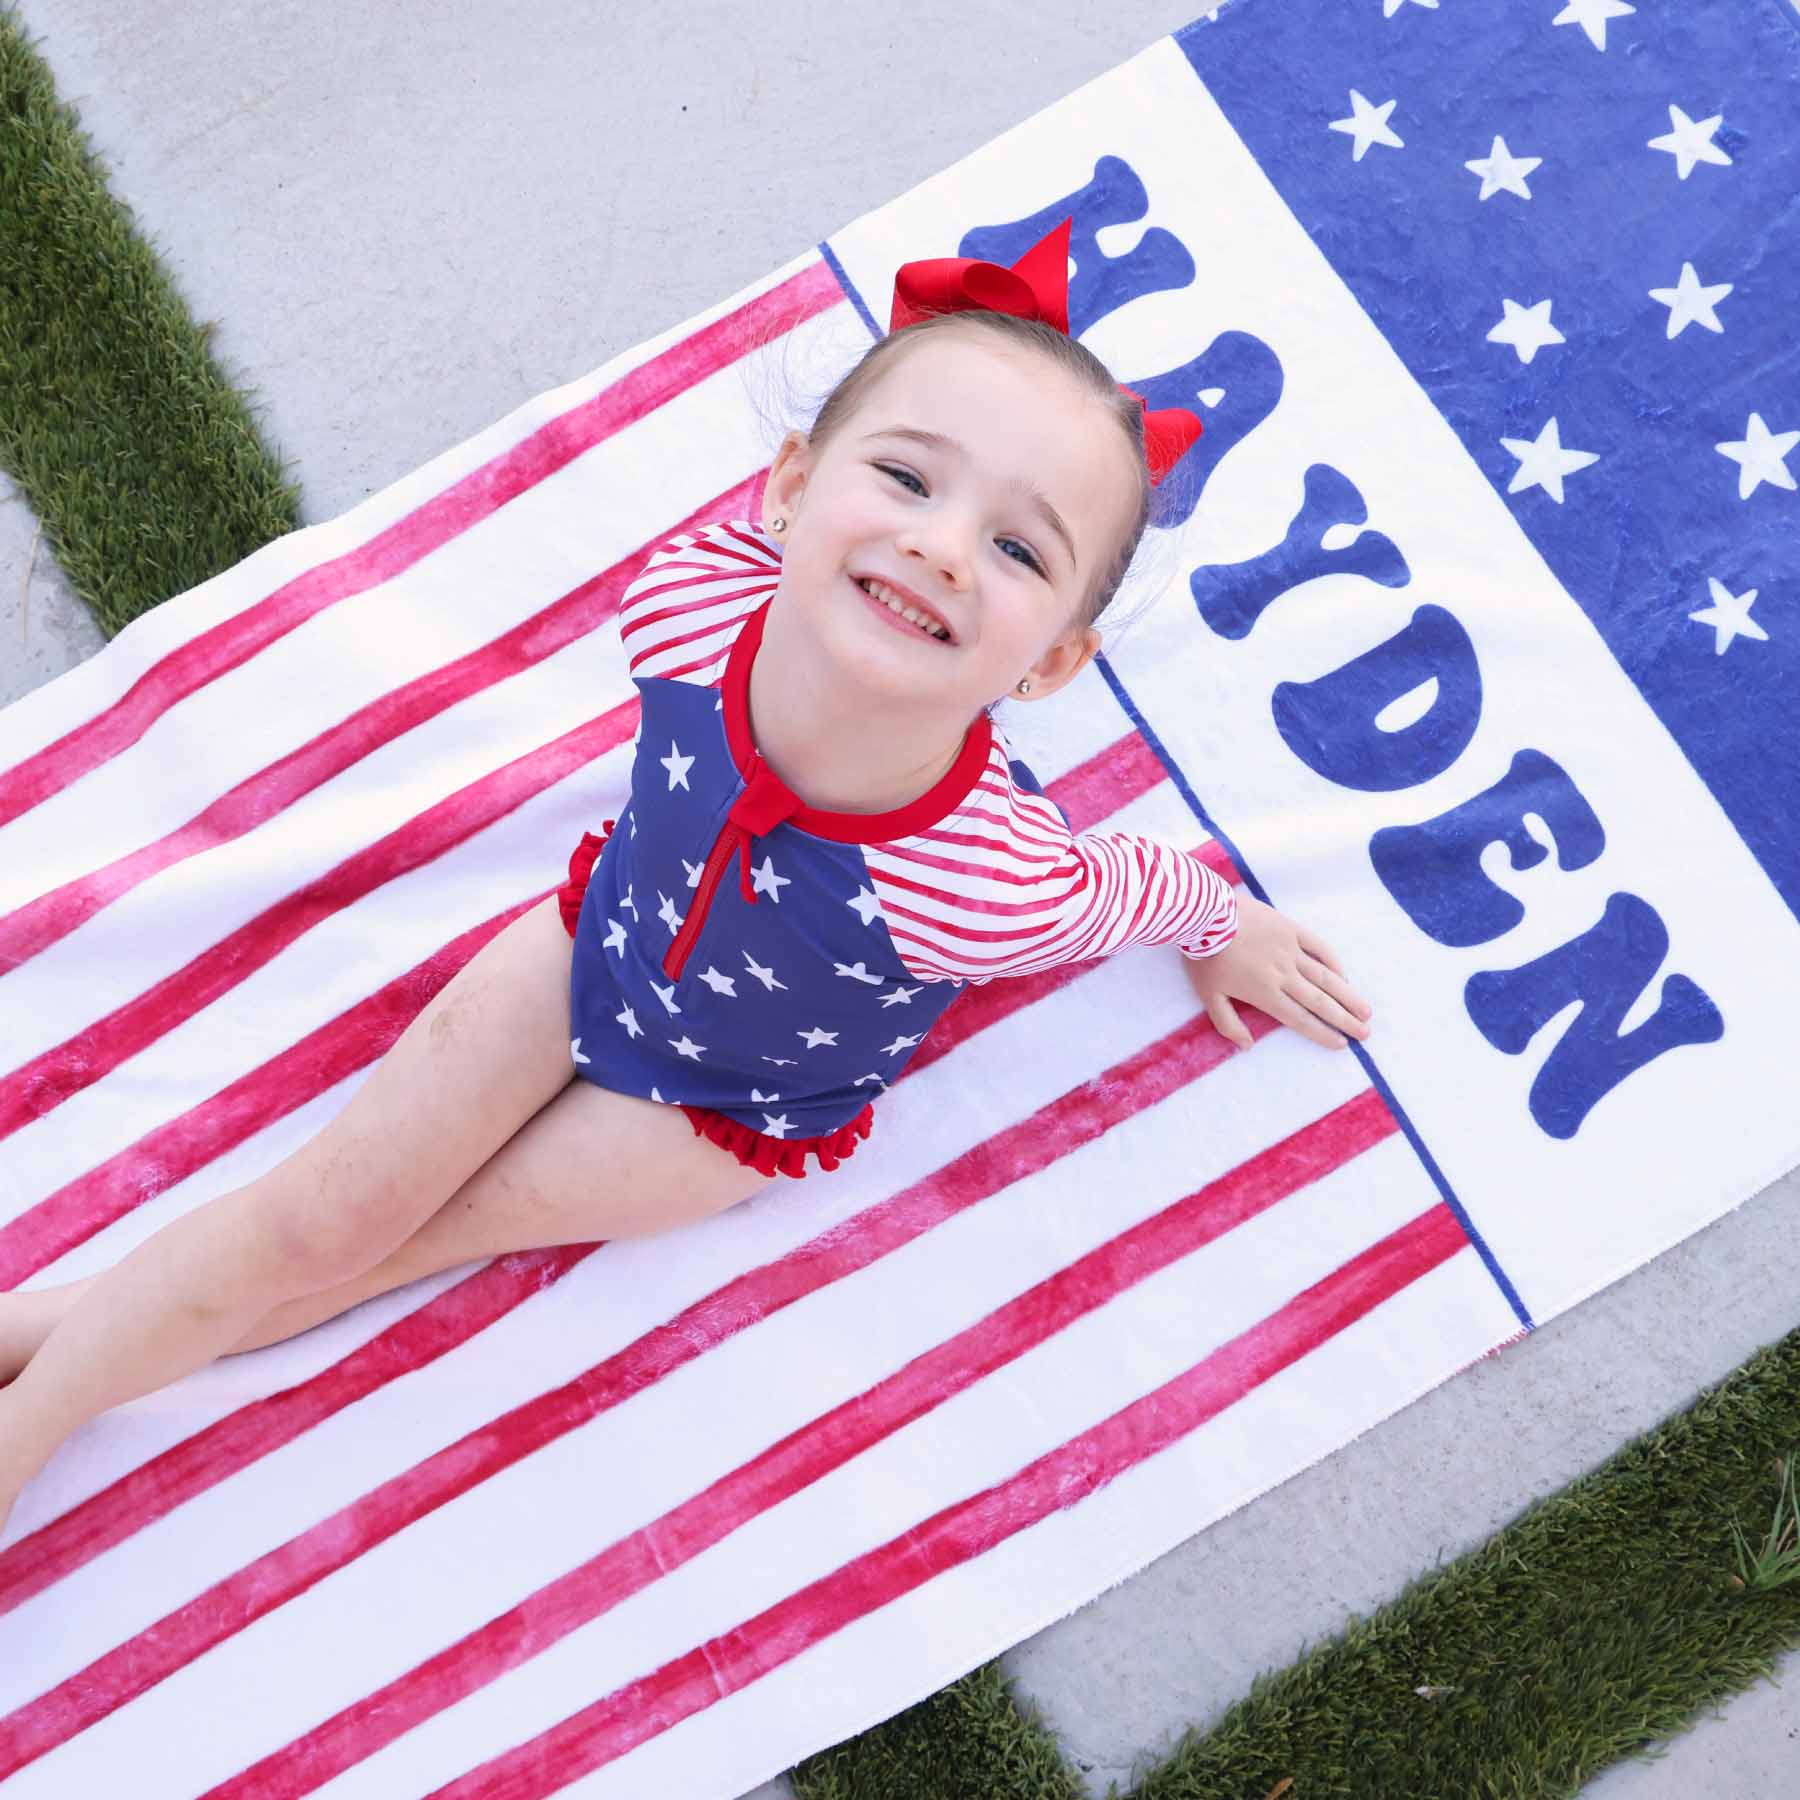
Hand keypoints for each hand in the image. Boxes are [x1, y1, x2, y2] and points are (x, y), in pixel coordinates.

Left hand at [1181, 893, 1373, 1052]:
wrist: (1206, 914)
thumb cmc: (1205, 957)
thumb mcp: (1208, 996)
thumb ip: (1228, 1024)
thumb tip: (1246, 1047)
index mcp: (1265, 994)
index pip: (1300, 1019)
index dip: (1322, 1033)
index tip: (1341, 1044)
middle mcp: (1284, 975)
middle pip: (1320, 1002)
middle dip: (1344, 1020)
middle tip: (1365, 1033)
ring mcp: (1291, 951)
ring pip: (1326, 977)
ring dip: (1348, 995)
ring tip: (1366, 1011)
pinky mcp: (1291, 929)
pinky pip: (1319, 947)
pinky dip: (1334, 962)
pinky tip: (1345, 976)